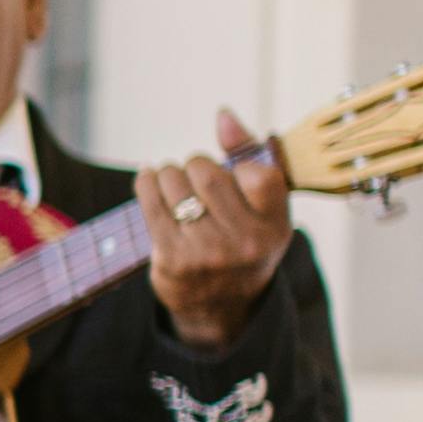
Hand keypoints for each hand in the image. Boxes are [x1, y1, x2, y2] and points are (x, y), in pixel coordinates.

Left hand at [143, 109, 296, 348]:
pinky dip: (147, 182)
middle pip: (208, 175)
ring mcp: (207, 253)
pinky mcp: (172, 259)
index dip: (238, 165)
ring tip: (172, 180)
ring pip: (175, 185)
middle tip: (194, 172)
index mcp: (275, 226)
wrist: (221, 306)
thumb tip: (223, 115)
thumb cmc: (244, 238)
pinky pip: (151, 204)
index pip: (258, 175)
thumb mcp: (263, 205)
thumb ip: (250, 155)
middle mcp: (245, 243)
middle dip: (195, 165)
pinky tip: (149, 179)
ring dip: (168, 173)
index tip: (231, 173)